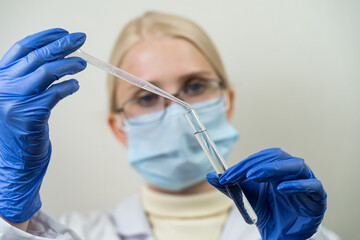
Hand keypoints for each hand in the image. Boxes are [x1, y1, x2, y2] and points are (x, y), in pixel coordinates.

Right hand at [0, 28, 85, 222]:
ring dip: (68, 64)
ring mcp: (12, 101)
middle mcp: (2, 87)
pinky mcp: (27, 116)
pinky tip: (75, 85)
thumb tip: (57, 60)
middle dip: (62, 45)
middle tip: (81, 38)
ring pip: (45, 72)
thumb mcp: (17, 100)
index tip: (64, 33)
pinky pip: (53, 94)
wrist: (13, 165)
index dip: (44, 38)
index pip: (21, 49)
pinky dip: (67, 87)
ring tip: (83, 63)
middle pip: (36, 57)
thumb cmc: (19, 132)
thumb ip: (28, 81)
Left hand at [207, 148, 326, 239]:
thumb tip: (210, 176)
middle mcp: (292, 171)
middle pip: (276, 157)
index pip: (261, 158)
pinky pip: (313, 186)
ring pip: (295, 166)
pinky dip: (298, 185)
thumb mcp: (247, 198)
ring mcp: (306, 182)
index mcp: (276, 168)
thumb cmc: (269, 213)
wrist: (283, 235)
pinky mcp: (317, 198)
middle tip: (237, 175)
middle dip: (254, 164)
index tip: (226, 174)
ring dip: (272, 168)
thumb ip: (231, 187)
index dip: (243, 164)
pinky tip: (281, 188)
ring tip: (253, 176)